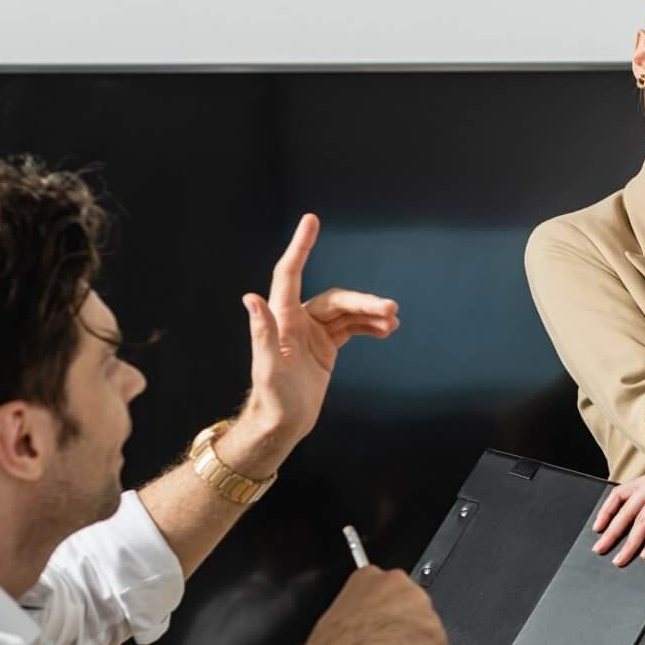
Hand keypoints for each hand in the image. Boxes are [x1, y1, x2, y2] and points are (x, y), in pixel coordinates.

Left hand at [219, 213, 400, 475]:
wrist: (284, 424)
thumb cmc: (273, 399)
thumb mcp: (268, 368)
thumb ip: (263, 332)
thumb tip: (251, 298)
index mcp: (282, 319)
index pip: (290, 273)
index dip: (301, 246)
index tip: (311, 220)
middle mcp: (297, 320)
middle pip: (335, 299)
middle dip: (363, 302)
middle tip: (391, 309)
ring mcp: (313, 332)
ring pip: (347, 312)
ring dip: (371, 314)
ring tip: (394, 321)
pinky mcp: (326, 346)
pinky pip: (351, 327)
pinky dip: (369, 326)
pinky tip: (386, 331)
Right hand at [293, 565, 447, 644]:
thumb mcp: (340, 613)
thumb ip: (363, 610)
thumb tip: (368, 622)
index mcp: (370, 575)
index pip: (391, 592)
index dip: (386, 615)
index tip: (380, 628)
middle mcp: (398, 583)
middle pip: (412, 608)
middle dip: (401, 630)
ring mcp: (419, 604)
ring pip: (424, 629)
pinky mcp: (433, 628)